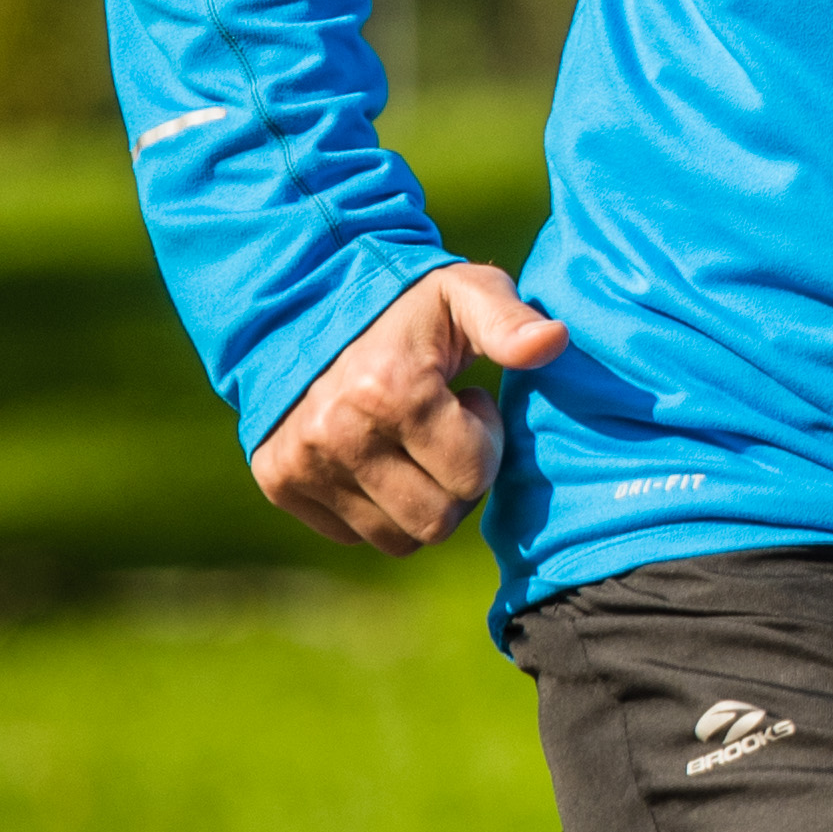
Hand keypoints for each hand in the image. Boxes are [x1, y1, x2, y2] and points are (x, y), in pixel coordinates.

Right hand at [254, 260, 566, 554]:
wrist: (304, 305)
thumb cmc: (405, 304)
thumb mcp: (465, 293)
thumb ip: (510, 320)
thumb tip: (554, 341)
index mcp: (389, 391)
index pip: (473, 475)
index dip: (485, 439)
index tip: (465, 400)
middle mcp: (337, 435)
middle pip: (437, 520)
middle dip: (457, 481)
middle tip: (444, 432)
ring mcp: (301, 464)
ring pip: (398, 538)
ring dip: (420, 500)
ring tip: (411, 442)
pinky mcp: (278, 481)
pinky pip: (353, 533)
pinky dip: (377, 506)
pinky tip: (378, 453)